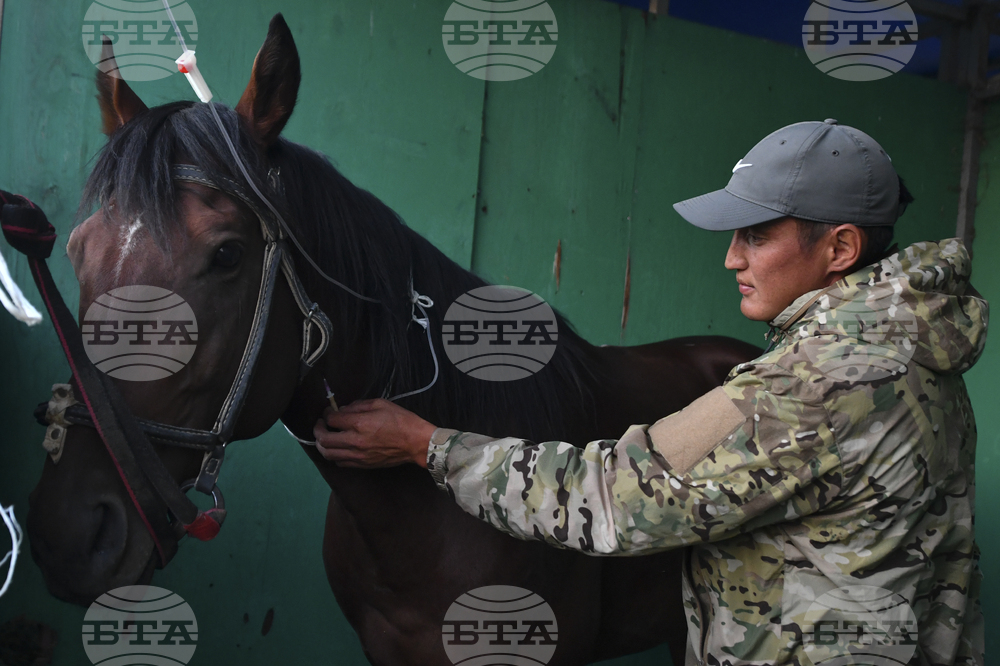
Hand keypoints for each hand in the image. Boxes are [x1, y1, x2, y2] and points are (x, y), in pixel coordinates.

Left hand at [313, 399, 437, 468]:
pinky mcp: (363, 465)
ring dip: (322, 445)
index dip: (327, 414)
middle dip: (317, 430)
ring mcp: (358, 456)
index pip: (331, 419)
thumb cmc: (401, 420)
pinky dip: (334, 455)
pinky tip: (338, 448)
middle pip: (324, 439)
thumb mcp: (380, 404)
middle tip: (320, 424)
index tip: (329, 411)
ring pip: (328, 454)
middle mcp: (355, 441)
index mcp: (359, 424)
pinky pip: (340, 463)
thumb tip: (342, 410)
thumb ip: (358, 406)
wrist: (416, 443)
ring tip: (324, 437)